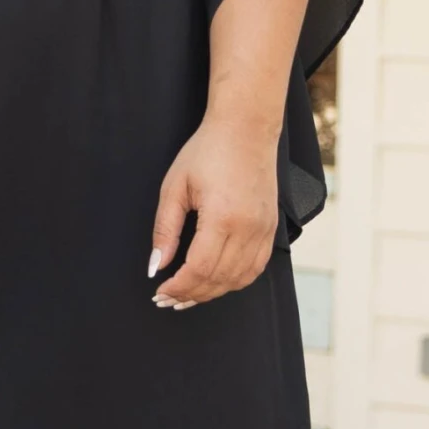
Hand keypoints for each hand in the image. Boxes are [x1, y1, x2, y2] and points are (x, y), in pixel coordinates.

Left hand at [149, 109, 279, 307]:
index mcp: (222, 217)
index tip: (161, 290)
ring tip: (188, 296)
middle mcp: (248, 228)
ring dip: (212, 292)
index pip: (199, 269)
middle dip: (191, 294)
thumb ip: (164, 231)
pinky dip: (235, 281)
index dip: (179, 286)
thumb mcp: (175, 187)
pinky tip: (216, 283)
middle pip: (219, 279)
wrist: (246, 129)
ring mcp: (264, 230)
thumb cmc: (209, 151)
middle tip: (168, 300)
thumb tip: (156, 265)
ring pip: (239, 279)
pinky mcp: (271, 228)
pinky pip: (256, 268)